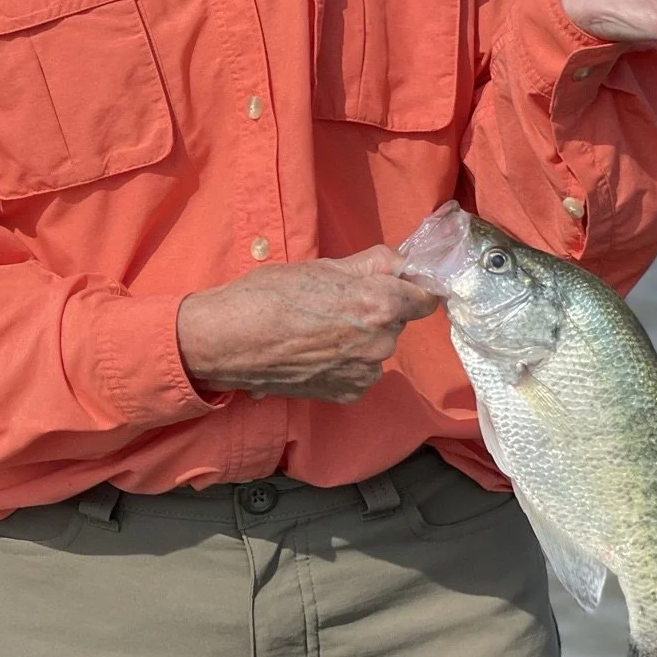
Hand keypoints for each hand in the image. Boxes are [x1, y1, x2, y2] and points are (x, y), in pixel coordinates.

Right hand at [174, 247, 439, 402]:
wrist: (229, 341)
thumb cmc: (269, 295)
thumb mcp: (322, 266)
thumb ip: (371, 264)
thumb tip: (401, 262)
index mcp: (380, 304)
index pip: (427, 298)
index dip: (412, 288)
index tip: (398, 285)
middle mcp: (381, 343)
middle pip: (397, 322)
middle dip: (377, 311)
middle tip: (337, 303)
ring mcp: (365, 373)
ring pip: (376, 348)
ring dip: (360, 339)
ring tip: (319, 330)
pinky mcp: (347, 394)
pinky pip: (359, 371)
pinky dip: (344, 362)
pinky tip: (314, 351)